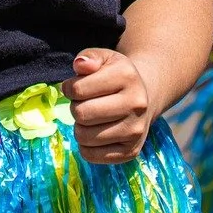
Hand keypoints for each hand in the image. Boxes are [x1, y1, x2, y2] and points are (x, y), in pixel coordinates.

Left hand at [63, 47, 152, 163]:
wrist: (143, 97)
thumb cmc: (115, 75)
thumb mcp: (104, 58)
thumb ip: (88, 57)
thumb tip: (80, 65)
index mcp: (127, 76)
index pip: (78, 89)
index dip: (69, 88)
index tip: (74, 88)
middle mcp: (136, 104)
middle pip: (81, 114)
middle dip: (75, 108)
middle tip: (83, 104)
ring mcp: (136, 130)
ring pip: (84, 136)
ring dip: (79, 127)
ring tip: (90, 118)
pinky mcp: (131, 152)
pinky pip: (91, 155)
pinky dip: (85, 146)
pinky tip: (95, 132)